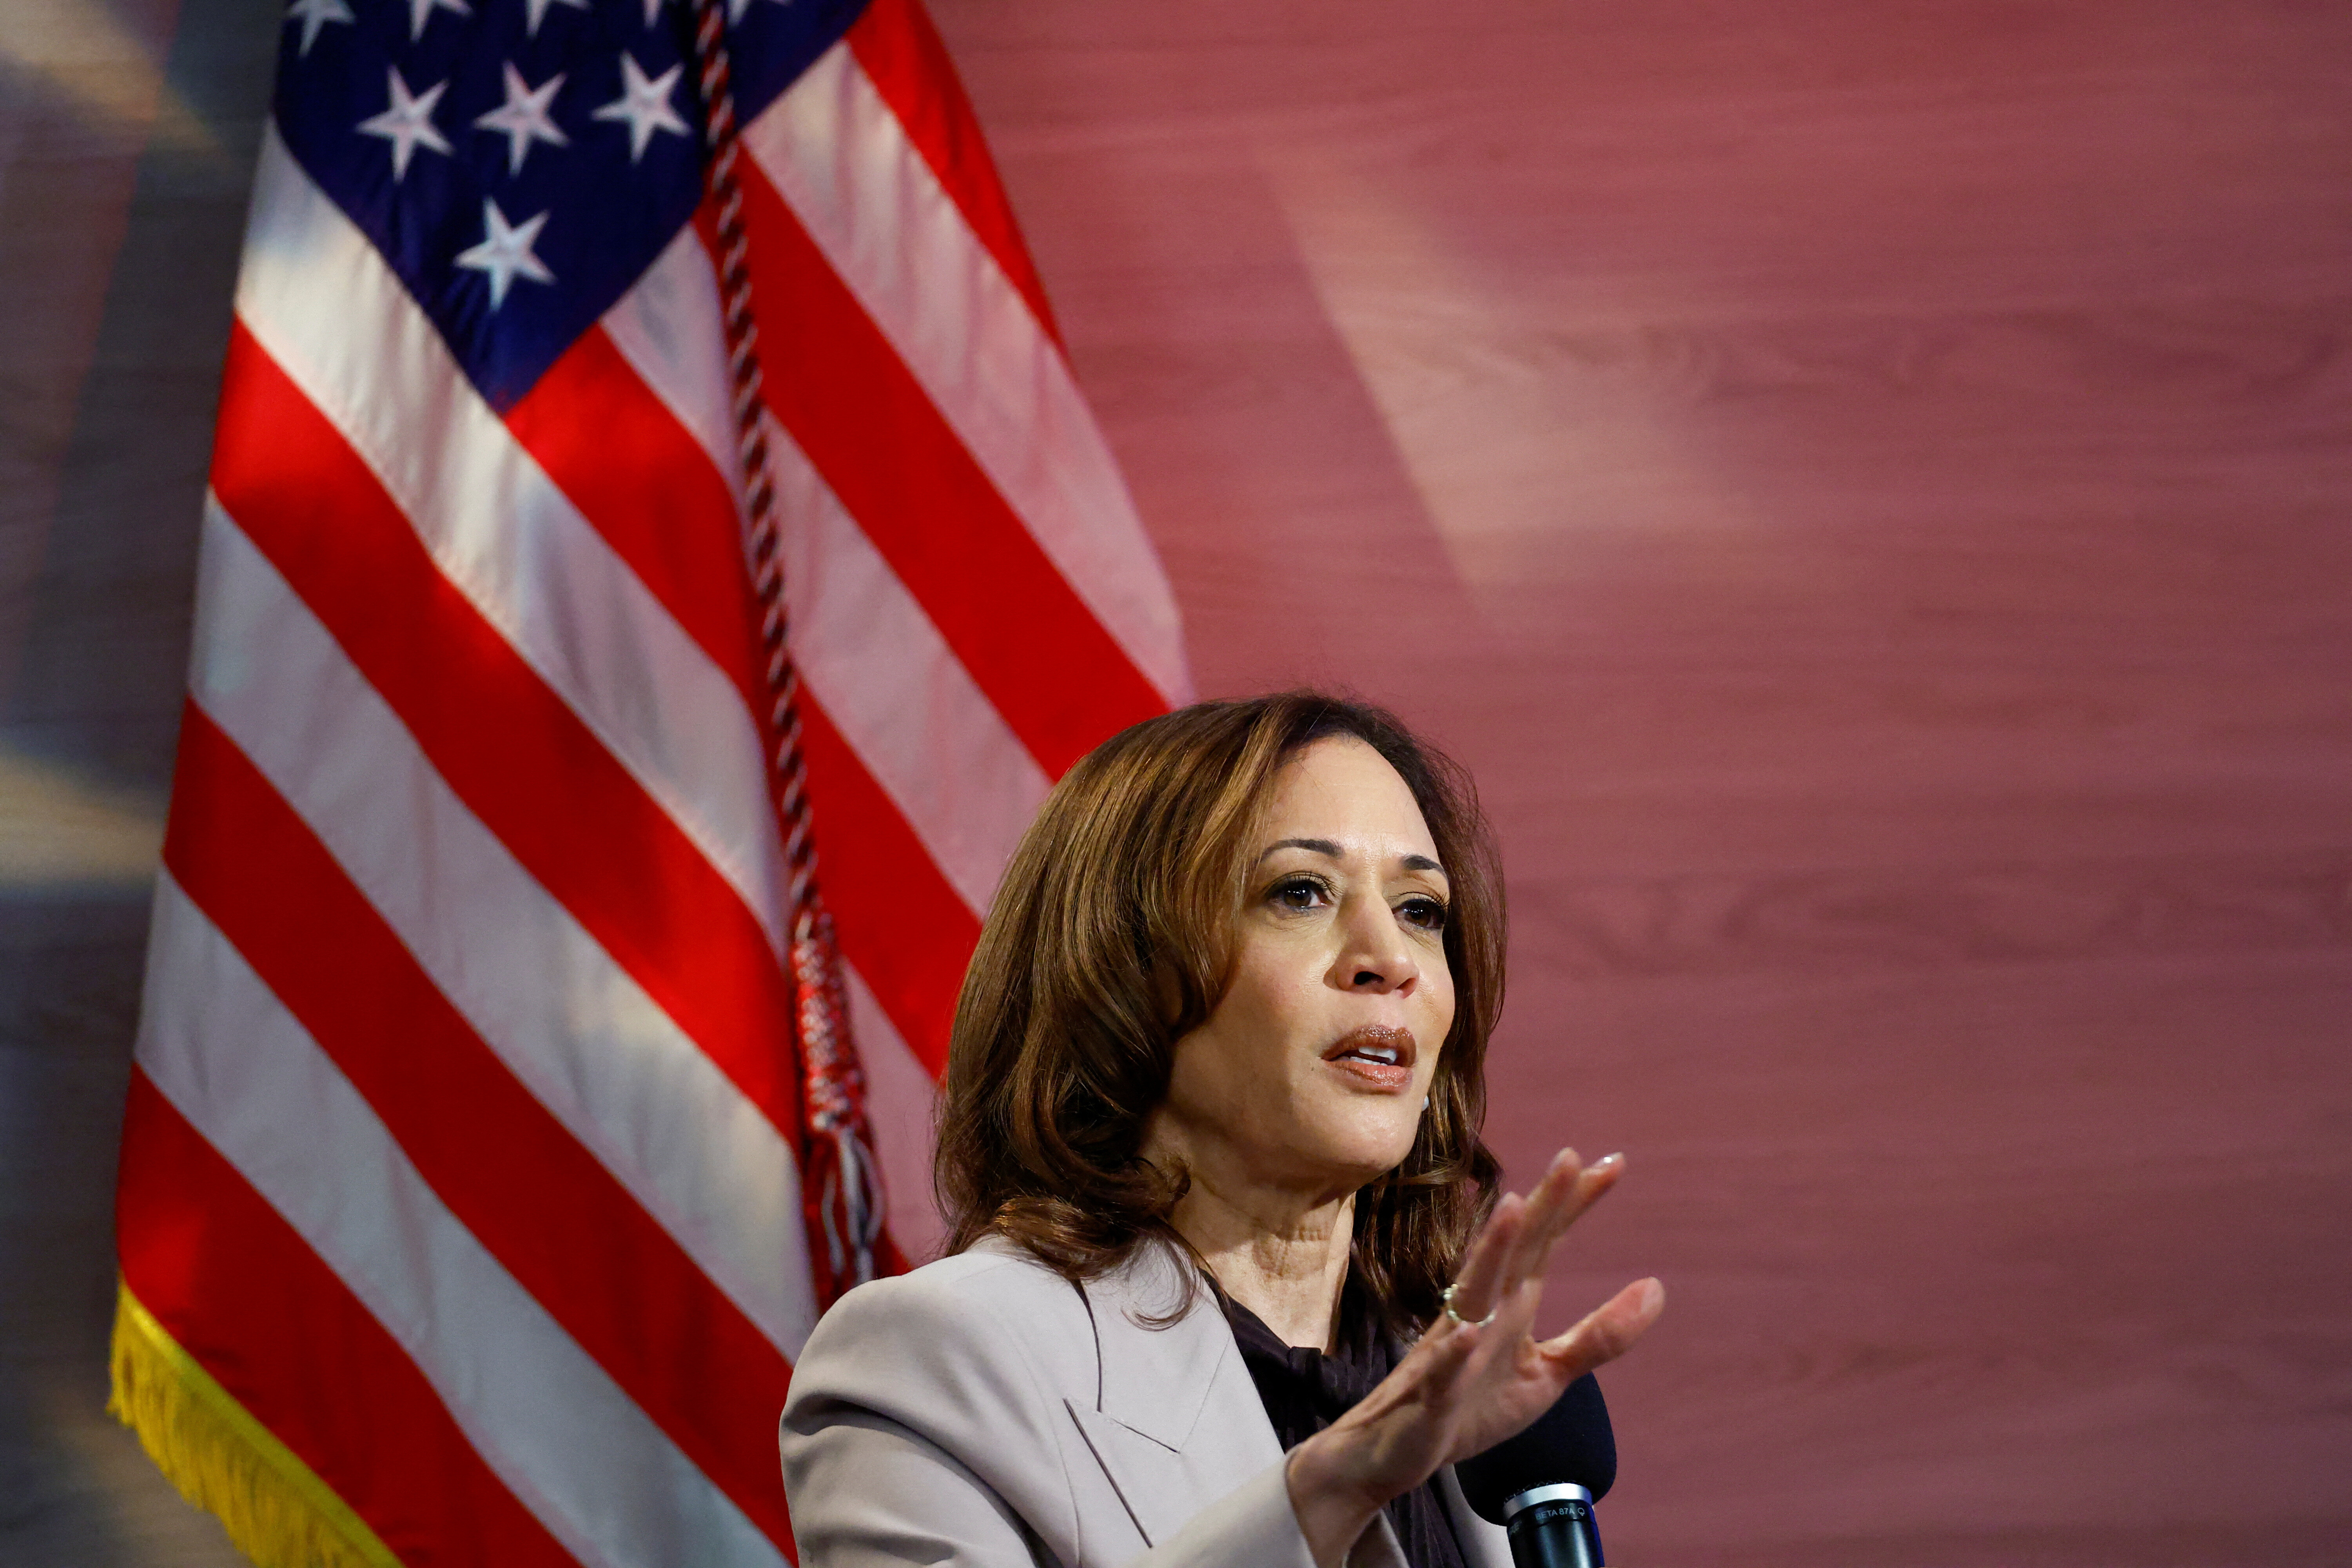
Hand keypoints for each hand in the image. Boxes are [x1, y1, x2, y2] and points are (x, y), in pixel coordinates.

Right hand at [1282, 1149, 1664, 1567]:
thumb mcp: (1550, 1373)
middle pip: (1514, 1250)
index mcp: (1511, 1304)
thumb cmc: (1472, 1405)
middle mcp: (1480, 1313)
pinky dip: (1452, 1352)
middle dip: (1540, 1206)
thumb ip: (1599, 1335)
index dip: (1576, 1204)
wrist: (1398, 1450)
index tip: (1614, 1162)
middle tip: (1571, 1156)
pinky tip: (1465, 1333)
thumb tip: (1656, 1287)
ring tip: (1513, 1209)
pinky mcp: (1432, 1395)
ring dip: (1491, 1252)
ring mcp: (1453, 1350)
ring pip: (1472, 1292)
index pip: (1547, 1243)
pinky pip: (1442, 1371)